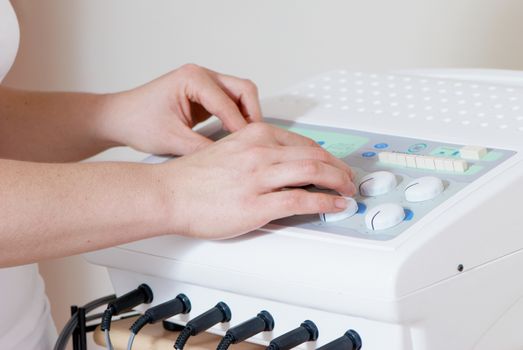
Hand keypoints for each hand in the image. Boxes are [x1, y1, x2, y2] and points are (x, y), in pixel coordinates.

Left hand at [100, 64, 261, 154]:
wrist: (120, 119)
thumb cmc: (137, 122)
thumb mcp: (172, 140)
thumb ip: (203, 149)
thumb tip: (230, 160)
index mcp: (192, 78)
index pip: (228, 102)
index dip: (240, 127)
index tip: (249, 148)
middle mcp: (201, 76)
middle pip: (243, 90)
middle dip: (252, 115)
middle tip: (254, 141)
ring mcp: (204, 84)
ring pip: (241, 95)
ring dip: (247, 116)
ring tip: (247, 141)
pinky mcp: (204, 96)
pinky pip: (231, 103)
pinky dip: (237, 118)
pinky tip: (236, 137)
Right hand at [157, 123, 355, 238]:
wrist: (169, 193)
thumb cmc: (192, 176)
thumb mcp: (229, 150)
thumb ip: (256, 153)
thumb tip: (281, 165)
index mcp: (254, 134)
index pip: (302, 142)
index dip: (325, 155)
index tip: (333, 163)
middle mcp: (260, 150)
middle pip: (314, 155)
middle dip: (338, 168)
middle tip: (348, 177)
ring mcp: (259, 177)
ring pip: (313, 172)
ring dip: (338, 182)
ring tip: (348, 190)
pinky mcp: (257, 203)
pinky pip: (302, 199)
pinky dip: (325, 202)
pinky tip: (335, 205)